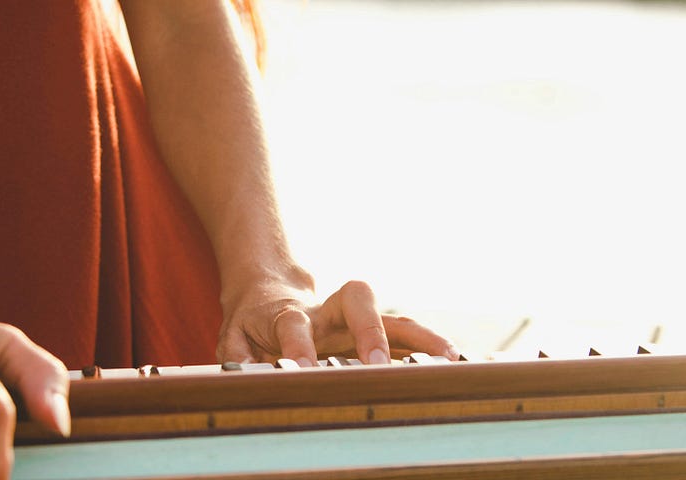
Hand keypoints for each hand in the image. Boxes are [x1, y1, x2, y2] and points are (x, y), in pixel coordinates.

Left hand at [217, 278, 456, 365]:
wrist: (269, 295)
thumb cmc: (250, 325)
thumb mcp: (231, 338)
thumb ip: (234, 355)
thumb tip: (238, 377)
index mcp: (288, 314)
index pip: (294, 325)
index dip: (299, 347)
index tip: (304, 371)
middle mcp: (327, 312)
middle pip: (356, 299)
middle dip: (371, 329)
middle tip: (379, 365)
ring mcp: (355, 322)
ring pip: (391, 318)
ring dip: (420, 337)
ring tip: (449, 359)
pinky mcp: (374, 334)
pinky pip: (407, 338)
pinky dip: (430, 349)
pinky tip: (454, 366)